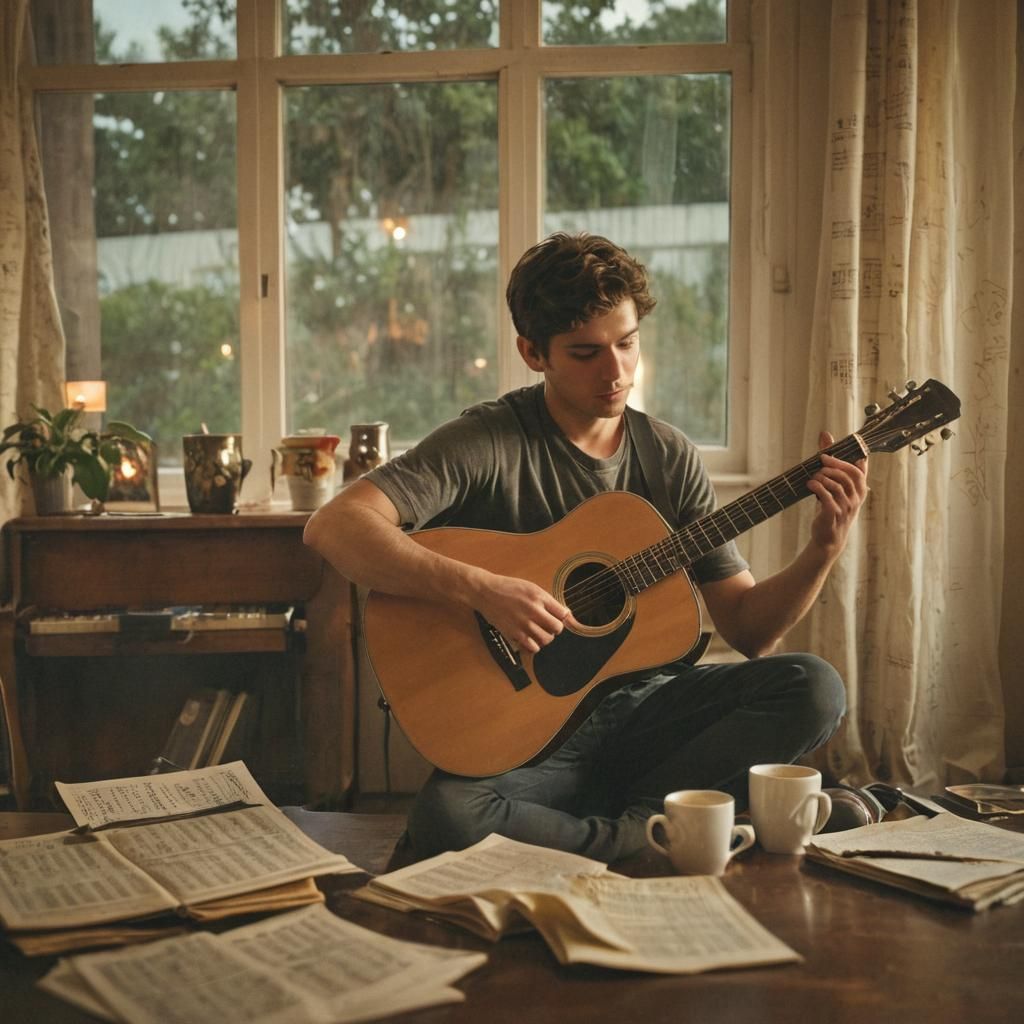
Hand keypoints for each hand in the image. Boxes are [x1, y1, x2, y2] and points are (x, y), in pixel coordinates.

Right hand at [472, 572, 572, 654]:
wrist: (486, 592)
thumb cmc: (508, 588)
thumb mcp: (531, 588)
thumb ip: (547, 600)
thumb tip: (565, 614)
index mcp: (539, 597)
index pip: (563, 613)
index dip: (562, 617)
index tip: (557, 617)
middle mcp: (533, 610)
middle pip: (557, 628)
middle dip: (555, 628)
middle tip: (548, 626)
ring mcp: (524, 623)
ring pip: (546, 640)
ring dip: (545, 637)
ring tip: (538, 632)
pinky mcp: (514, 633)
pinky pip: (533, 647)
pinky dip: (534, 646)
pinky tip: (529, 639)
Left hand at [806, 431, 868, 557]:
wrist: (827, 538)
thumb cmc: (831, 507)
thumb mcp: (833, 485)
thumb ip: (830, 461)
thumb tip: (825, 434)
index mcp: (859, 490)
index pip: (861, 470)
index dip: (855, 457)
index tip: (847, 447)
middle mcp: (856, 498)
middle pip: (849, 474)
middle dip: (835, 463)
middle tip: (822, 459)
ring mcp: (846, 507)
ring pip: (837, 485)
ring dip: (823, 477)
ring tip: (813, 477)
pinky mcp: (833, 515)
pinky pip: (828, 497)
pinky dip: (818, 488)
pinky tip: (809, 484)